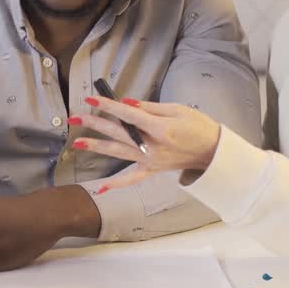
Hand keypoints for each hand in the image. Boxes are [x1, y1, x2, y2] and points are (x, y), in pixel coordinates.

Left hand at [70, 96, 221, 192]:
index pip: (128, 115)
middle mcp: (152, 147)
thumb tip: (125, 102)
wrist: (213, 150)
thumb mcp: (177, 109)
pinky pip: (132, 178)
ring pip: (119, 153)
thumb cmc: (198, 126)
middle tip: (75, 117)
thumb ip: (149, 107)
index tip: (90, 99)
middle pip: (118, 133)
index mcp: (159, 129)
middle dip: (95, 124)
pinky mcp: (152, 169)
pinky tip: (100, 189)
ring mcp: (151, 160)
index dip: (108, 106)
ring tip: (77, 143)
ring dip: (98, 147)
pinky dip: (116, 184)